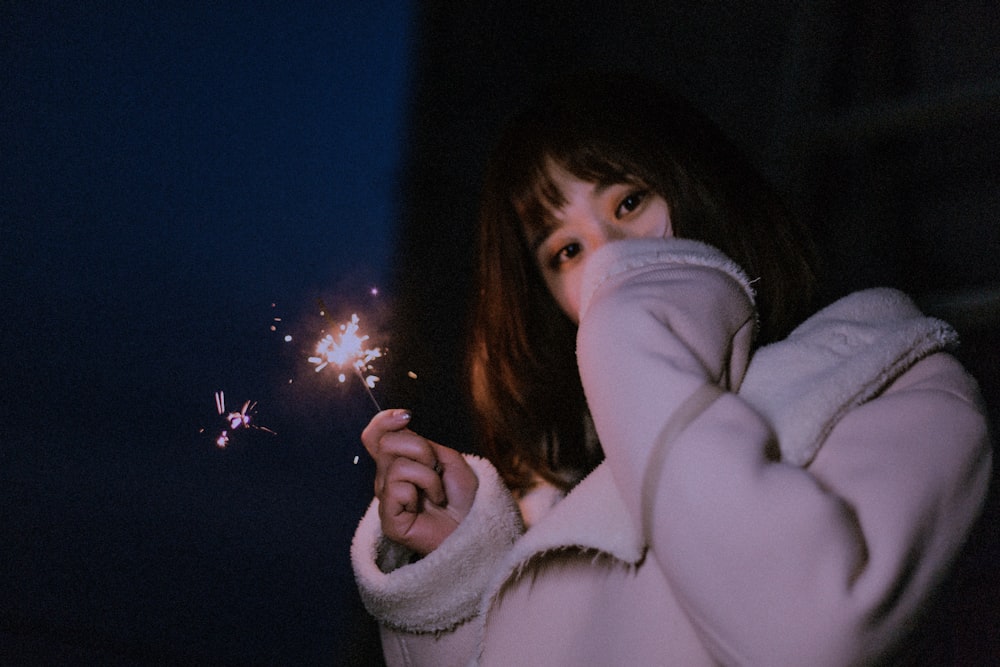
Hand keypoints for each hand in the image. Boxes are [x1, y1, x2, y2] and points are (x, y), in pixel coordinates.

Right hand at [361, 409, 477, 554]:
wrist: (477, 525)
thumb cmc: (464, 496)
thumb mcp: (446, 457)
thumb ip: (419, 442)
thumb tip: (400, 424)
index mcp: (397, 463)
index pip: (375, 436)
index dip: (383, 421)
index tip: (406, 416)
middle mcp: (387, 480)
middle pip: (387, 443)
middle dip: (420, 449)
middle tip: (436, 469)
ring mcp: (387, 500)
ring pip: (397, 465)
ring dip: (429, 475)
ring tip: (438, 493)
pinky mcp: (388, 520)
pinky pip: (398, 487)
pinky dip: (424, 490)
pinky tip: (431, 507)